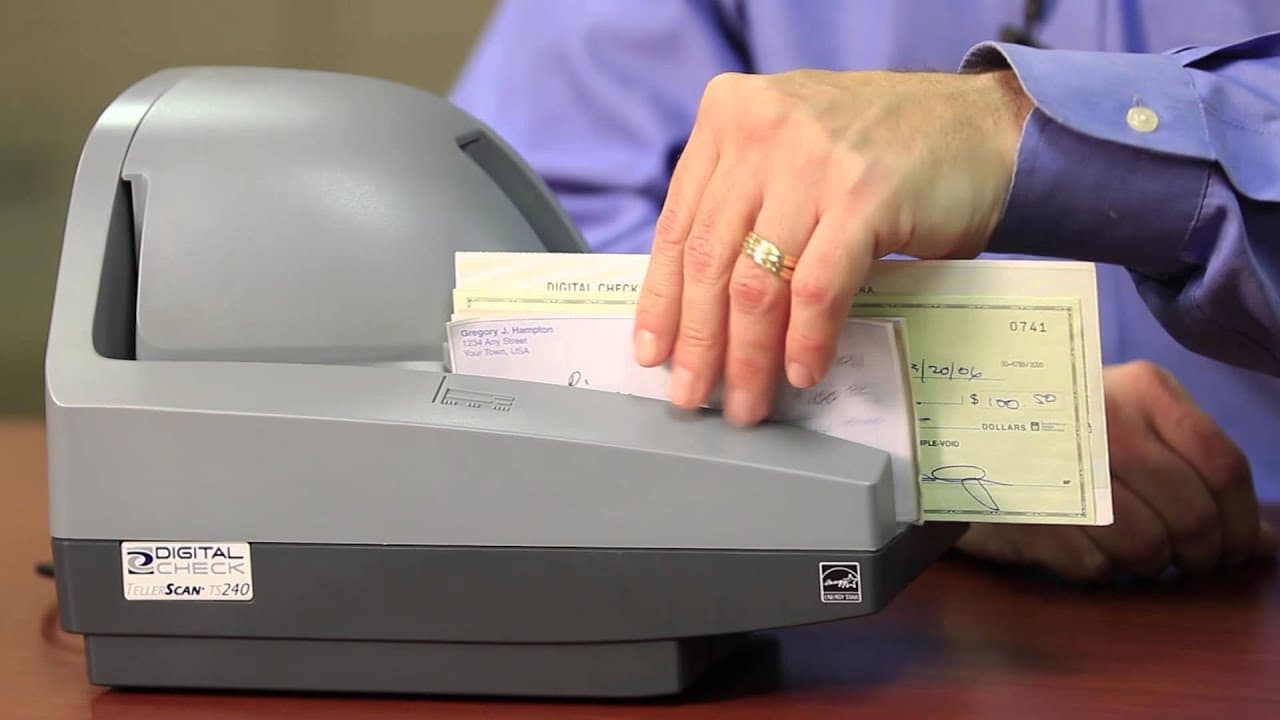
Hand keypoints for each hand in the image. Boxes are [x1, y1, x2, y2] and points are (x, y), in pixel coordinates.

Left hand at [633, 68, 1033, 423]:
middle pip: (710, 259)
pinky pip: (816, 289)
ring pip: (756, 282)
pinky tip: (802, 370)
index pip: (679, 225)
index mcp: (730, 115)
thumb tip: (699, 303)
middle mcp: (763, 130)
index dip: (662, 299)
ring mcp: (812, 161)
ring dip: (749, 356)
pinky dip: (805, 339)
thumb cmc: (883, 148)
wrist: (981, 125)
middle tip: (693, 393)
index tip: (653, 352)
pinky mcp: (864, 196)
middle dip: (699, 342)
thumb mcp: (792, 150)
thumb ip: (745, 201)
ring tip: (749, 400)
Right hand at [956, 361, 1277, 581]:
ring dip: (1147, 563)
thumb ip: (1197, 474)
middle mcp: (1106, 420)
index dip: (1241, 523)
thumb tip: (1266, 544)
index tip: (1235, 549)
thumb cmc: (1056, 428)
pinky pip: (1096, 566)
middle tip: (1183, 560)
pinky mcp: (1028, 511)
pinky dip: (1098, 568)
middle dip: (1198, 554)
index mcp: (1142, 389)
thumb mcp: (1132, 427)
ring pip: (1147, 548)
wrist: (951, 430)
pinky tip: (1081, 543)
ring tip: (1126, 548)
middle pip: (1192, 516)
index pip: (1222, 466)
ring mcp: (1063, 466)